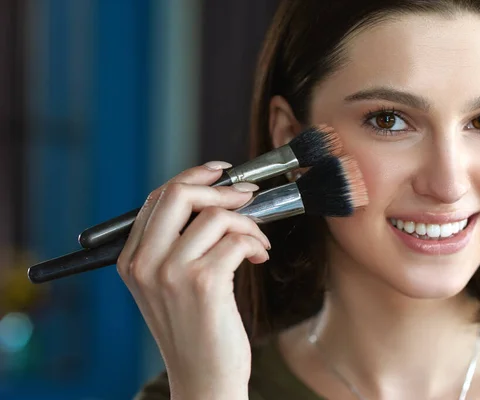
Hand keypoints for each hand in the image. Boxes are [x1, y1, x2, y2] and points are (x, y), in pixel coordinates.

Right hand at [117, 161, 270, 399]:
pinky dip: (255, 243)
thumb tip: (215, 196)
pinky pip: (237, 240)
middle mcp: (145, 263)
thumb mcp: (170, 285)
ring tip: (258, 244)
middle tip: (248, 196)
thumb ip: (178, 243)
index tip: (222, 173)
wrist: (203, 378)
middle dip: (221, 188)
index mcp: (131, 260)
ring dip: (248, 223)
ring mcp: (171, 273)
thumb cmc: (194, 330)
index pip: (158, 198)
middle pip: (179, 194)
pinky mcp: (203, 284)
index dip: (195, 177)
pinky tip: (259, 258)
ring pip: (215, 216)